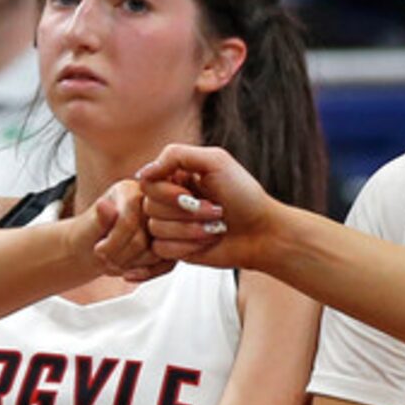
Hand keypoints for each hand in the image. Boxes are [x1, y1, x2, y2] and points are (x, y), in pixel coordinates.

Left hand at [89, 180, 171, 282]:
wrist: (92, 247)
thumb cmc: (89, 234)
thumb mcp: (87, 226)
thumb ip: (98, 218)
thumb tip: (104, 206)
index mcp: (130, 190)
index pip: (129, 222)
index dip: (112, 244)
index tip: (98, 250)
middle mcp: (151, 203)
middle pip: (142, 241)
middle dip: (119, 257)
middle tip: (105, 259)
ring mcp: (163, 222)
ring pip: (154, 255)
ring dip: (130, 265)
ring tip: (113, 262)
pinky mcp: (170, 240)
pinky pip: (165, 264)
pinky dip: (144, 273)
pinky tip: (127, 273)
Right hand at [138, 143, 269, 265]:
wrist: (262, 233)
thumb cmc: (244, 195)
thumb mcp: (215, 161)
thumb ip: (176, 155)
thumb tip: (142, 173)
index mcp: (177, 176)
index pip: (148, 182)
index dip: (168, 192)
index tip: (193, 194)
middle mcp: (170, 199)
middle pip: (149, 206)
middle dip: (186, 212)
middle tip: (216, 210)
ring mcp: (171, 225)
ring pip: (156, 229)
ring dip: (190, 229)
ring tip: (215, 227)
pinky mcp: (174, 248)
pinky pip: (162, 249)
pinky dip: (188, 246)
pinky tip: (208, 241)